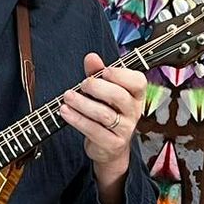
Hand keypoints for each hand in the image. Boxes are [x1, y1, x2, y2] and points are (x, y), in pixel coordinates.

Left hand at [59, 54, 145, 168]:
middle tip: (82, 84)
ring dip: (82, 103)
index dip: (122, 75)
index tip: (104, 71)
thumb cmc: (106, 111)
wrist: (108, 146)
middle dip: (97, 87)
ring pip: (104, 114)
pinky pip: (94, 130)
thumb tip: (91, 57)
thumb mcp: (102, 90)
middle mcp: (134, 112)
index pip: (138, 82)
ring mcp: (125, 129)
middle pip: (119, 96)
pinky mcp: (112, 143)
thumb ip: (96, 73)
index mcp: (136, 96)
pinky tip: (65, 111)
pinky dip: (77, 119)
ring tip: (68, 96)